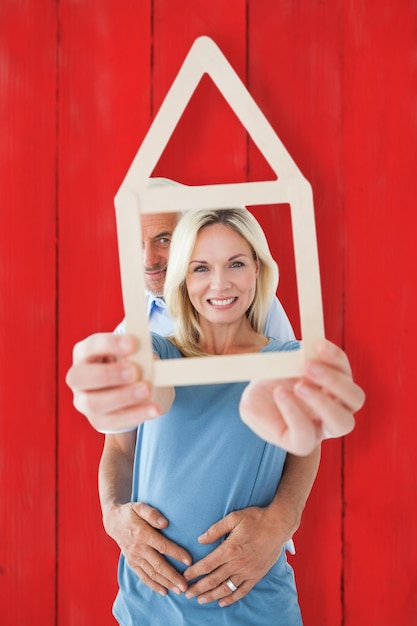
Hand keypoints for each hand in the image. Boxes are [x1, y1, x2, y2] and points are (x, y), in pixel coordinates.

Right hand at [66, 333, 161, 431]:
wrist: (129, 387)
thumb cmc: (129, 363)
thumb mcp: (132, 354)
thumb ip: (136, 355)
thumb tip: (146, 360)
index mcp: (83, 354)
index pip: (90, 346)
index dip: (110, 344)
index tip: (133, 344)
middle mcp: (77, 378)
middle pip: (79, 377)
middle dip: (108, 374)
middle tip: (135, 371)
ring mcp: (83, 402)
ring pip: (94, 404)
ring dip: (123, 396)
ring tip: (148, 389)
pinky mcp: (98, 421)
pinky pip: (113, 421)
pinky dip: (137, 414)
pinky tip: (154, 409)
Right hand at [104, 501, 191, 595]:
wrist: (113, 521)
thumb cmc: (130, 512)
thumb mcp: (139, 506)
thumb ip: (152, 514)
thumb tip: (165, 523)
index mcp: (142, 534)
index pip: (162, 546)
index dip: (176, 554)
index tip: (189, 561)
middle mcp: (138, 548)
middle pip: (158, 565)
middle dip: (173, 576)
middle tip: (186, 585)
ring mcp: (134, 557)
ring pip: (152, 573)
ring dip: (166, 583)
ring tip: (179, 590)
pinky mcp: (132, 563)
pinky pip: (143, 576)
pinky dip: (153, 585)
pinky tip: (164, 591)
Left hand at [183, 506, 285, 606]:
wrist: (278, 525)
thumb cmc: (256, 518)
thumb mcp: (233, 518)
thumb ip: (216, 530)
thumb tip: (200, 540)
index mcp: (229, 549)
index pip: (207, 565)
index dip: (194, 572)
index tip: (185, 577)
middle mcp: (237, 563)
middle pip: (213, 580)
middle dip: (198, 588)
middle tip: (187, 593)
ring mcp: (247, 571)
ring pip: (226, 588)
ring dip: (212, 596)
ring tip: (200, 600)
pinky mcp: (256, 575)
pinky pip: (242, 591)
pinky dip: (231, 598)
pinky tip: (222, 602)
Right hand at [239, 340, 364, 454]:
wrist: (269, 383)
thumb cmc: (260, 401)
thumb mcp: (250, 407)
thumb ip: (258, 408)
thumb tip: (279, 390)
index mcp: (302, 439)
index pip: (305, 436)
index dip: (293, 415)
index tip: (278, 392)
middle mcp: (325, 424)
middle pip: (342, 424)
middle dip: (322, 403)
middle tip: (299, 384)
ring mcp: (338, 402)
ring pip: (355, 399)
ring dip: (334, 381)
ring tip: (308, 364)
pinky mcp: (341, 378)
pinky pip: (345, 369)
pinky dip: (334, 357)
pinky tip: (317, 346)